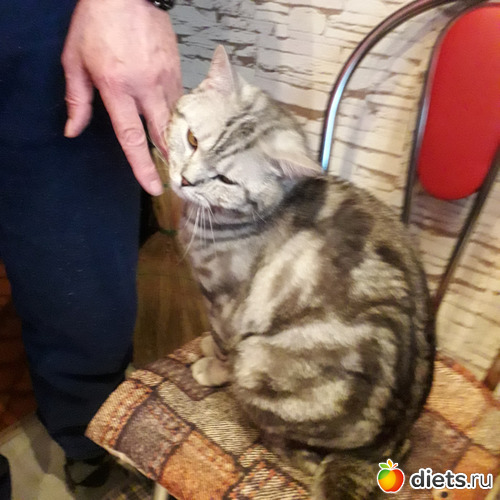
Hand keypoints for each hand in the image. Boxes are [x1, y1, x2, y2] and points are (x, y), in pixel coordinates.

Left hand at [62, 0, 181, 194]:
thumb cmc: (96, 23)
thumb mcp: (74, 60)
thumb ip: (76, 100)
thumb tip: (72, 130)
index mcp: (117, 87)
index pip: (132, 137)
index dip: (142, 166)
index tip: (153, 187)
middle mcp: (145, 87)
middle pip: (163, 134)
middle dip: (170, 158)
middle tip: (177, 176)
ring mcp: (166, 78)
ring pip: (176, 119)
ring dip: (176, 138)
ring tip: (181, 153)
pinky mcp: (177, 69)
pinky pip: (180, 100)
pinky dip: (178, 115)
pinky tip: (177, 122)